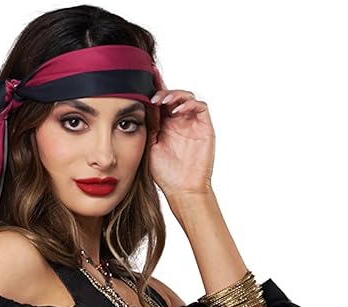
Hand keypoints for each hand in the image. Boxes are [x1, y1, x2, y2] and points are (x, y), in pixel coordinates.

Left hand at [147, 82, 214, 199]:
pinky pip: (200, 106)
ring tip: (164, 101)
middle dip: (163, 91)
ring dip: (175, 95)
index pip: (160, 101)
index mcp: (165, 124)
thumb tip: (143, 103)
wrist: (182, 190)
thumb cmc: (166, 173)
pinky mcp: (204, 127)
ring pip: (186, 97)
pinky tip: (177, 112)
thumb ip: (150, 124)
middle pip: (173, 95)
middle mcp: (179, 120)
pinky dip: (189, 104)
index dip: (153, 87)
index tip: (142, 75)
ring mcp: (192, 123)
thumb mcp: (151, 145)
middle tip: (153, 95)